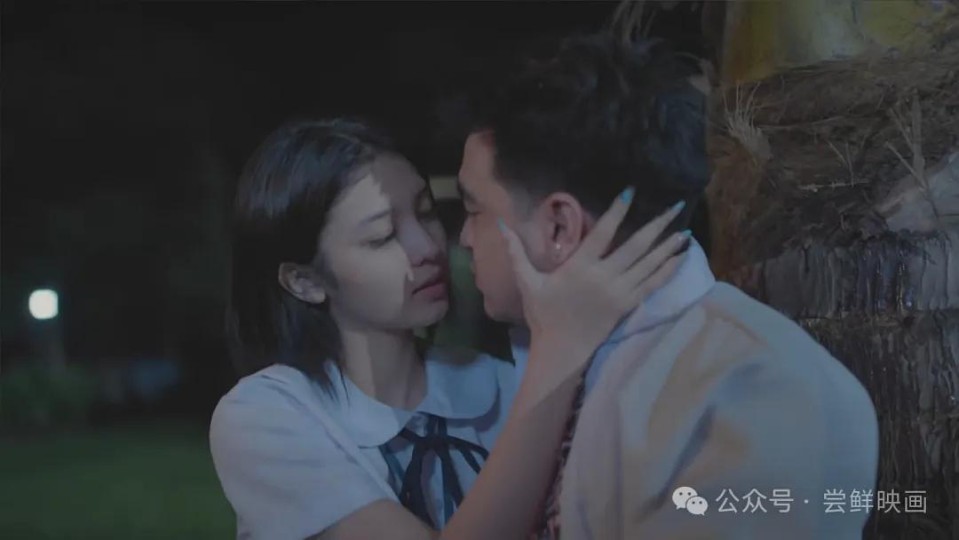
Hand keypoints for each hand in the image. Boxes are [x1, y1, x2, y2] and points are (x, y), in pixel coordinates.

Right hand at [499, 188, 688, 363]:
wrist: (561, 350)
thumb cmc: (543, 315)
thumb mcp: (527, 282)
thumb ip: (516, 253)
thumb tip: (502, 226)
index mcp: (579, 267)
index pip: (602, 233)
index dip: (617, 212)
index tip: (631, 192)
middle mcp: (604, 277)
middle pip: (636, 246)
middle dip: (657, 225)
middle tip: (675, 205)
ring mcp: (619, 292)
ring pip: (649, 264)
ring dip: (668, 246)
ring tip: (685, 230)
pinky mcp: (628, 306)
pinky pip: (652, 285)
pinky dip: (668, 270)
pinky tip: (680, 258)